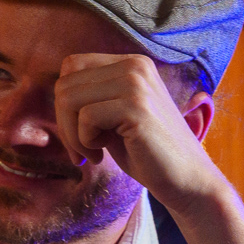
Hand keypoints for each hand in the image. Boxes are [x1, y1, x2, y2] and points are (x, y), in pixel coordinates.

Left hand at [54, 53, 224, 215]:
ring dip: (72, 135)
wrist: (186, 180)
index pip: (71, 67)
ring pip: (69, 99)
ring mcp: (137, 83)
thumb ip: (90, 98)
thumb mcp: (113, 117)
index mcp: (130, 64)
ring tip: (93, 153)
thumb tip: (56, 94)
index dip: (64, 104)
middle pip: (65, 84)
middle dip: (63, 123)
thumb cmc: (145, 153)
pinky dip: (85, 142)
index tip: (78, 134)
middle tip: (82, 150)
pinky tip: (103, 154)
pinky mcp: (136, 106)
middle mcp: (134, 65)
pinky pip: (85, 118)